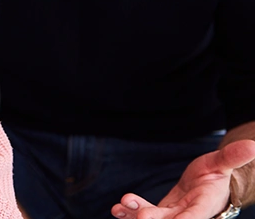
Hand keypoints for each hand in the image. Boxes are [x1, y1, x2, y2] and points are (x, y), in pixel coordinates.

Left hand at [111, 139, 254, 218]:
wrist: (206, 183)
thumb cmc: (216, 174)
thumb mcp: (222, 163)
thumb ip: (233, 157)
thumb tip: (253, 145)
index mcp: (206, 204)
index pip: (196, 215)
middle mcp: (188, 213)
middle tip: (141, 216)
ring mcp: (172, 214)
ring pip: (156, 217)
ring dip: (137, 214)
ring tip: (121, 206)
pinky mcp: (160, 211)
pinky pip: (143, 213)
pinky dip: (129, 212)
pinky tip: (116, 209)